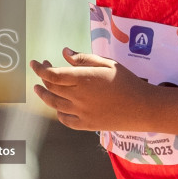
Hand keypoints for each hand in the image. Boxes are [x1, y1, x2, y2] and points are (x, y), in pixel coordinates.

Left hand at [31, 46, 148, 130]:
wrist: (143, 107)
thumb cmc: (127, 81)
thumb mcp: (107, 64)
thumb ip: (84, 59)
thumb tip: (64, 53)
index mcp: (83, 79)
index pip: (52, 74)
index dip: (40, 68)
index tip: (34, 63)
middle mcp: (78, 96)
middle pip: (51, 88)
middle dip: (43, 77)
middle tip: (43, 69)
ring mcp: (81, 112)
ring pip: (54, 104)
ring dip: (44, 95)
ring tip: (39, 89)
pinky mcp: (87, 125)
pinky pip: (66, 120)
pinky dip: (58, 113)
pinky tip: (57, 107)